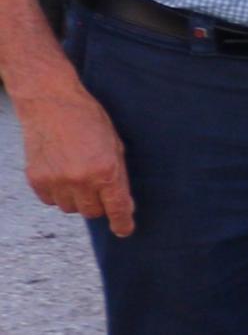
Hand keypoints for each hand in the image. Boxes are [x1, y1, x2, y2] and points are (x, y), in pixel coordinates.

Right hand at [17, 68, 133, 235]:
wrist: (52, 103)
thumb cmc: (89, 120)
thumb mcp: (115, 146)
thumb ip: (118, 176)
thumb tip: (123, 205)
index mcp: (105, 171)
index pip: (116, 208)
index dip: (122, 223)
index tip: (124, 231)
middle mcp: (80, 179)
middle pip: (92, 212)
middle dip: (98, 205)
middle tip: (97, 186)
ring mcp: (56, 181)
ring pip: (70, 208)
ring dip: (77, 198)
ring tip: (77, 173)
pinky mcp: (36, 179)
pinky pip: (50, 201)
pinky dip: (57, 193)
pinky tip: (60, 173)